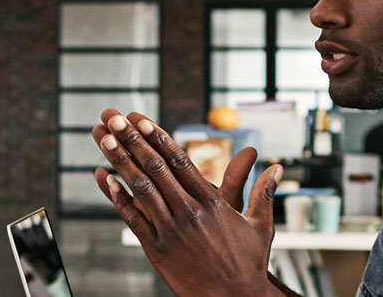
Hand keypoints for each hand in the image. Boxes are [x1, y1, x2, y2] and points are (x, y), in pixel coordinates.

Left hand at [91, 109, 284, 296]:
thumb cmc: (249, 263)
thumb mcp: (260, 225)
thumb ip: (263, 192)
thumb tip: (278, 167)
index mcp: (213, 203)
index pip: (181, 162)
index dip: (159, 139)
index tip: (142, 120)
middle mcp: (190, 212)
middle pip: (157, 169)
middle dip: (133, 141)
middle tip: (114, 118)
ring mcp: (172, 230)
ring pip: (141, 189)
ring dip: (121, 162)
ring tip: (104, 139)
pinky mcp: (157, 249)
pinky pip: (133, 219)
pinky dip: (118, 198)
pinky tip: (105, 179)